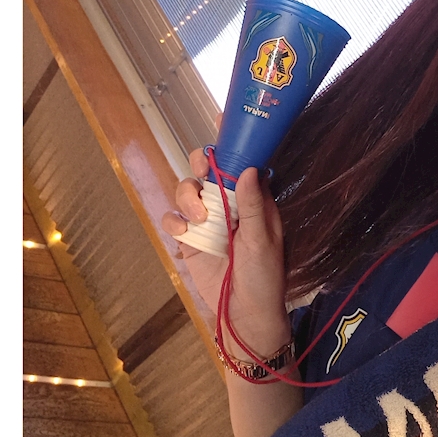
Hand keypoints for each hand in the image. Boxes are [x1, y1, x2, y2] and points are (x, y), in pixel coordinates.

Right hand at [161, 123, 288, 358]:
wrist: (243, 316)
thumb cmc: (264, 278)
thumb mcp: (264, 241)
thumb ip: (253, 206)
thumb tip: (249, 170)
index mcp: (253, 199)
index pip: (241, 162)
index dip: (232, 141)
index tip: (222, 120)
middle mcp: (228, 204)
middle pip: (206, 168)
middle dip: (200, 163)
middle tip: (203, 171)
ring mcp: (206, 220)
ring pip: (187, 189)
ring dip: (188, 196)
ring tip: (200, 218)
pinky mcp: (189, 239)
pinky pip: (173, 219)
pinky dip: (174, 221)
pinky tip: (184, 233)